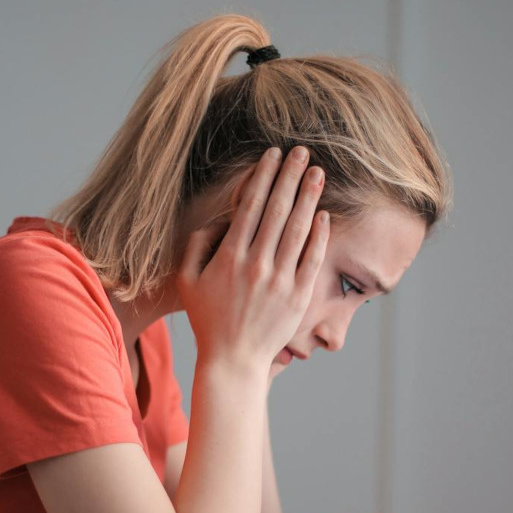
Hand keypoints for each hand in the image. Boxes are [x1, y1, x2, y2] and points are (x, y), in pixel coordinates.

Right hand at [178, 146, 328, 372]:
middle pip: (277, 210)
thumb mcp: (187, 281)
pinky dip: (319, 235)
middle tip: (302, 152)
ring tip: (318, 173)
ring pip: (297, 229)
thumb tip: (217, 219)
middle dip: (290, 177)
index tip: (273, 155)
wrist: (232, 361)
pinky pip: (312, 259)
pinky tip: (324, 214)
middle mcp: (256, 265)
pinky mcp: (298, 297)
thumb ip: (197, 245)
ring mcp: (280, 281)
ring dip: (309, 197)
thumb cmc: (207, 319)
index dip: (263, 177)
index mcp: (229, 257)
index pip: (250, 206)